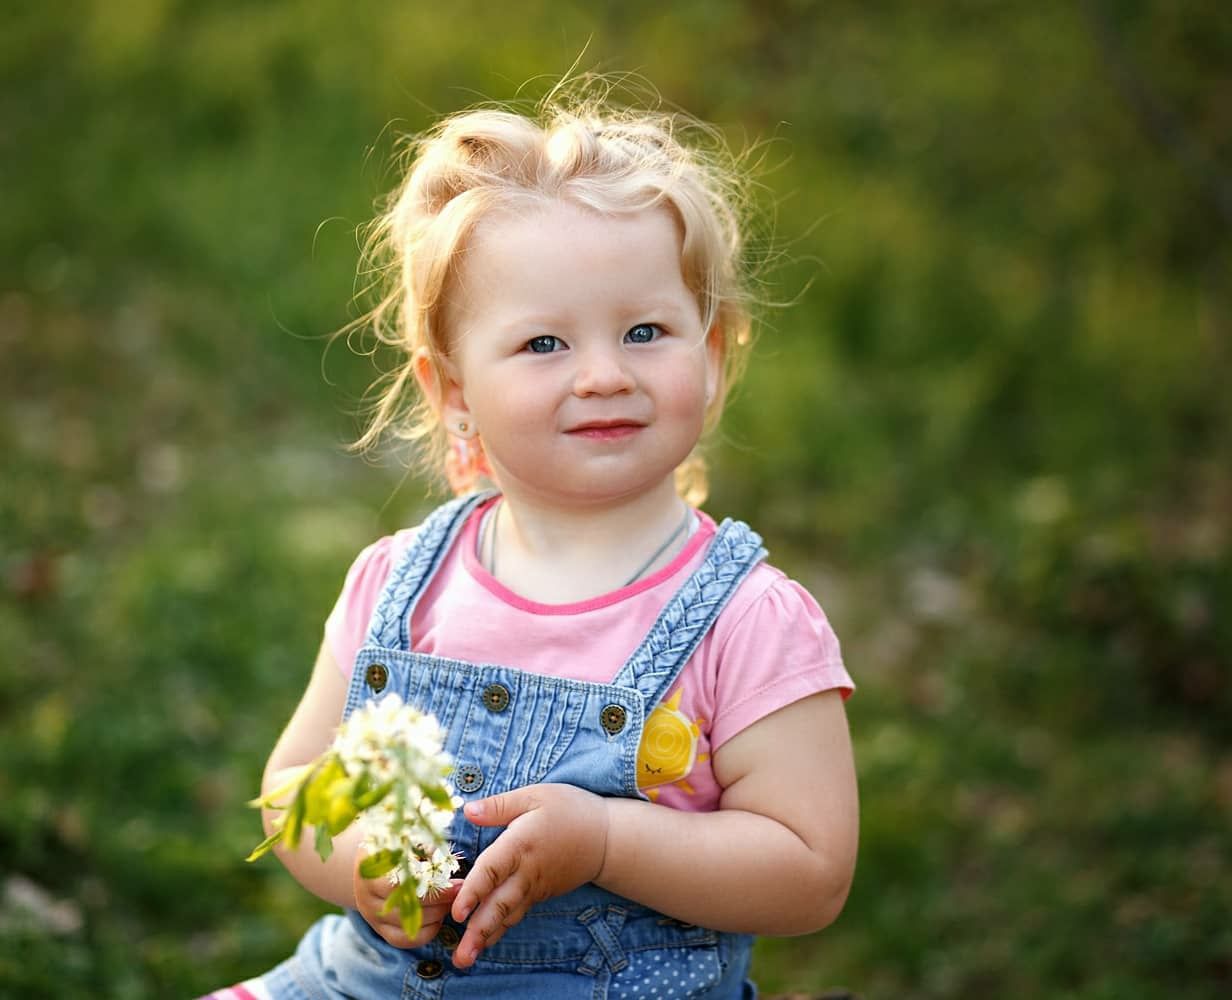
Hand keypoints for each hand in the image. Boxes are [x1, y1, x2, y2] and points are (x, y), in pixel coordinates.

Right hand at [353, 851, 462, 948]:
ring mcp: (371, 916)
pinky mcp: (379, 930)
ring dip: (435, 916)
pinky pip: (404, 940)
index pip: (400, 886)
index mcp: (371, 871)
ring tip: (451, 903)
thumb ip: (422, 848)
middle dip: (439, 901)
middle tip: (459, 893)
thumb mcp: (405, 840)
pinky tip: (438, 918)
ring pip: (407, 925)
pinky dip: (425, 932)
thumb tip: (443, 857)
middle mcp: (366, 896)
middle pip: (406, 907)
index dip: (432, 886)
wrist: (370, 864)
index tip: (457, 883)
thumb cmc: (394, 846)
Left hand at [450, 783, 609, 967]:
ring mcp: (535, 886)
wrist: (606, 838)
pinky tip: (485, 942)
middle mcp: (527, 871)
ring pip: (507, 915)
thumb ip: (499, 806)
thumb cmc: (569, 810)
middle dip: (478, 930)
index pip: (493, 870)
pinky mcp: (540, 893)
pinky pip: (517, 913)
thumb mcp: (535, 796)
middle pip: (499, 904)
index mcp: (521, 844)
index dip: (473, 892)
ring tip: (466, 958)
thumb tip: (468, 811)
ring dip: (486, 936)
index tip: (457, 913)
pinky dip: (500, 929)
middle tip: (460, 957)